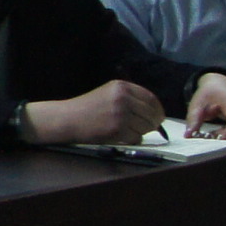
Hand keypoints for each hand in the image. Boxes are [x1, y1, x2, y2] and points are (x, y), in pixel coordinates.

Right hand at [28, 79, 167, 145]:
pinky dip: (131, 139)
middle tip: (144, 128)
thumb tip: (155, 113)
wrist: (67, 118)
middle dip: (151, 123)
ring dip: (140, 132)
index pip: (151, 98)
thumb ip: (130, 98)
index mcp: (121, 86)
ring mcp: (120, 114)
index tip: (157, 117)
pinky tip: (119, 136)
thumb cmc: (88, 108)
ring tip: (125, 130)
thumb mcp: (109, 93)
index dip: (157, 110)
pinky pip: (136, 138)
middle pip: (152, 114)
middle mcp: (122, 98)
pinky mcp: (117, 129)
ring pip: (146, 127)